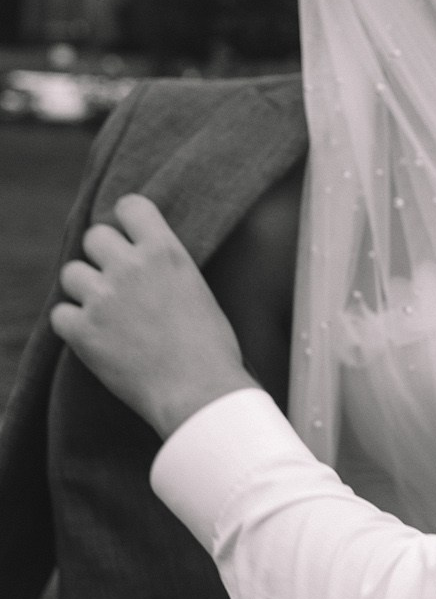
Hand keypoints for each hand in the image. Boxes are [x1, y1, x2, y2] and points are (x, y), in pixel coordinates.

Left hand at [51, 194, 255, 438]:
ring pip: (70, 273)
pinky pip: (59, 314)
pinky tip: (94, 338)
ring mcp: (103, 298)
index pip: (129, 206)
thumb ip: (165, 267)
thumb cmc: (211, 348)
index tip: (129, 238)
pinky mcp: (83, 331)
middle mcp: (130, 267)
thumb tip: (142, 259)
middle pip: (95, 236)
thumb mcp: (197, 289)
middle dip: (102, 257)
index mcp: (165, 251)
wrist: (200, 392)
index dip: (126, 221)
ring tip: (104, 312)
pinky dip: (73, 326)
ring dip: (83, 290)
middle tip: (116, 282)